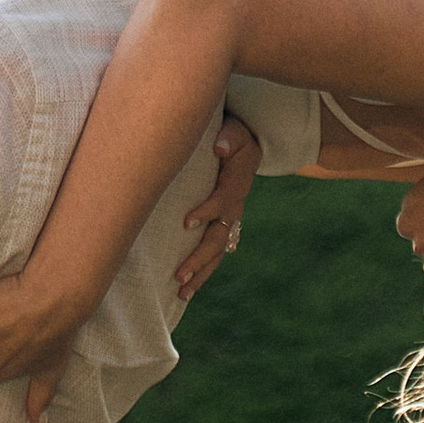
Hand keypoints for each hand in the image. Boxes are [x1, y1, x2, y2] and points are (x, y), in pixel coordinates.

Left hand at [172, 113, 260, 301]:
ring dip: (200, 272)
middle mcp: (235, 206)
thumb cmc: (234, 135)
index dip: (207, 211)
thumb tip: (219, 145)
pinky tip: (186, 288)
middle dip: (199, 258)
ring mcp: (230, 218)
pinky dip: (202, 271)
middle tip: (178, 275)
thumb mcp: (234, 130)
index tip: (186, 222)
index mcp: (237, 183)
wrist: (245, 142)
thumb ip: (228, 137)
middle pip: (219, 237)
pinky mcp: (222, 225)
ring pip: (218, 251)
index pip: (223, 200)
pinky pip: (215, 251)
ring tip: (180, 291)